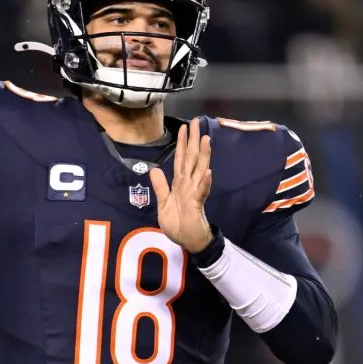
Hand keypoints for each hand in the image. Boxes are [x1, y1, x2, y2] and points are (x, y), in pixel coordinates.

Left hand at [150, 118, 213, 252]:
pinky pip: (201, 192)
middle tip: (197, 122)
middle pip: (191, 158)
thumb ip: (160, 187)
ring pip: (199, 170)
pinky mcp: (197, 204)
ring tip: (206, 139)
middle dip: (193, 140)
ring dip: (203, 155)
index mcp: (179, 183)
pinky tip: (208, 172)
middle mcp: (189, 184)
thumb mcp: (163, 204)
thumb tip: (154, 169)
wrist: (188, 241)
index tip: (183, 127)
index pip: (180, 159)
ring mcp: (194, 193)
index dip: (181, 143)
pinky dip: (205, 182)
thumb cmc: (177, 224)